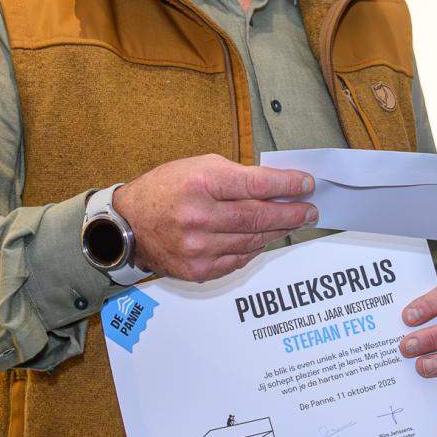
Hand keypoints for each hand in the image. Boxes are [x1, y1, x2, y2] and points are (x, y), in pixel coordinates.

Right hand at [111, 154, 315, 281]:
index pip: (257, 184)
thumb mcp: (198, 167)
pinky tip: (265, 239)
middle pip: (259, 216)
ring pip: (253, 241)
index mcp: (201, 182)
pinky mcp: (198, 269)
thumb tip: (275, 185)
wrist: (127, 226)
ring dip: (278, 231)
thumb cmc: (164, 190)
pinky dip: (256, 248)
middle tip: (310, 209)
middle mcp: (200, 216)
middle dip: (292, 212)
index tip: (307, 184)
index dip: (288, 185)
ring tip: (293, 223)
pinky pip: (239, 259)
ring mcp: (199, 246)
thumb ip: (236, 176)